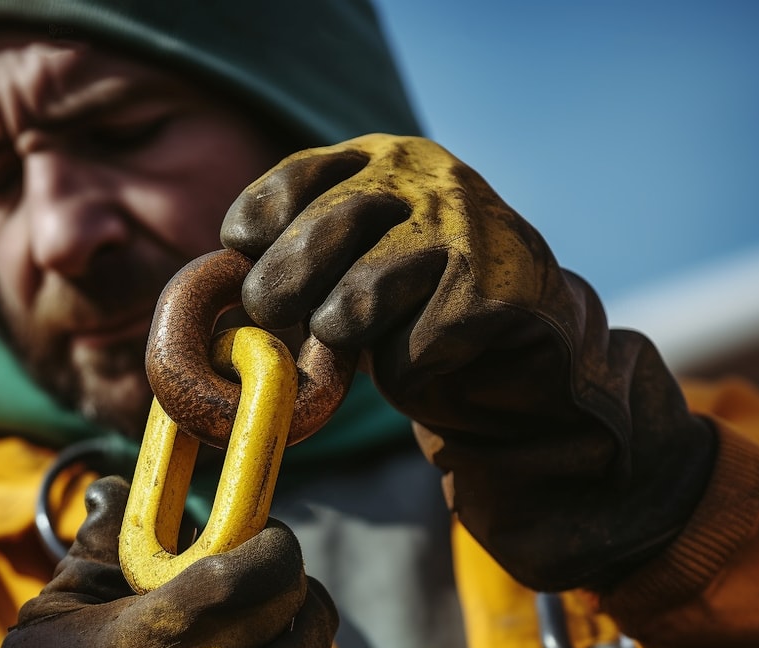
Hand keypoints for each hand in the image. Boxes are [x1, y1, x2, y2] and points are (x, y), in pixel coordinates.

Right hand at [0, 477, 369, 647]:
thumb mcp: (51, 622)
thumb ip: (101, 550)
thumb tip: (121, 484)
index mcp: (147, 647)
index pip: (255, 572)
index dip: (272, 547)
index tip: (264, 544)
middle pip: (297, 615)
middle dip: (293, 588)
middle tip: (275, 587)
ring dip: (312, 638)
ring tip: (288, 631)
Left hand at [222, 134, 714, 590]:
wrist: (529, 357)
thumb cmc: (423, 312)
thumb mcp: (357, 262)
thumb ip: (303, 256)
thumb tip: (229, 288)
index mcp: (387, 163)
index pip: (294, 181)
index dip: (257, 229)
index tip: (248, 259)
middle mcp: (425, 184)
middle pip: (313, 240)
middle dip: (278, 295)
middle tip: (283, 320)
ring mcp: (463, 235)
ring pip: (350, 306)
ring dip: (343, 340)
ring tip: (367, 340)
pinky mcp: (489, 297)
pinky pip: (403, 355)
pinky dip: (405, 373)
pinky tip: (436, 356)